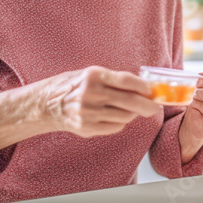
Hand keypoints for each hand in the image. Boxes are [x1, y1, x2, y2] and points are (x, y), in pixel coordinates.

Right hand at [43, 66, 158, 137]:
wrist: (48, 104)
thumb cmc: (76, 86)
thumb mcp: (93, 75)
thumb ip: (116, 81)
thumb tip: (146, 90)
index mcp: (94, 76)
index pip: (127, 81)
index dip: (144, 87)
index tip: (153, 91)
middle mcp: (90, 94)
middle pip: (130, 101)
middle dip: (148, 105)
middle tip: (155, 106)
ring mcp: (88, 112)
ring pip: (125, 116)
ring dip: (133, 113)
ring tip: (130, 109)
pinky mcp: (86, 127)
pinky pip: (115, 127)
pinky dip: (120, 122)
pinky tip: (113, 116)